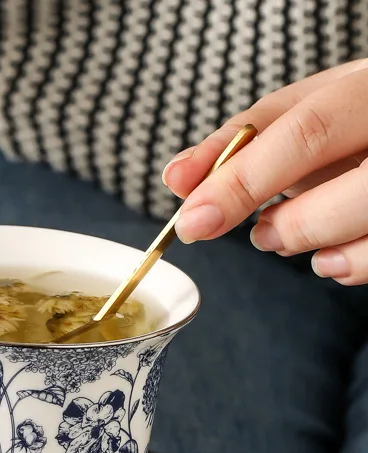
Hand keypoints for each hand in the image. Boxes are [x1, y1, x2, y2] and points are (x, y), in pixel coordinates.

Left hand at [162, 59, 367, 284]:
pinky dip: (351, 264)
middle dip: (291, 223)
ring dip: (317, 242)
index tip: (193, 219)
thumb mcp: (295, 113)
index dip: (242, 181)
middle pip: (356, 182)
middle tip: (256, 236)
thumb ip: (236, 144)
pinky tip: (327, 258)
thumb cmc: (348, 119)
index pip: (305, 133)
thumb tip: (177, 178)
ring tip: (281, 237)